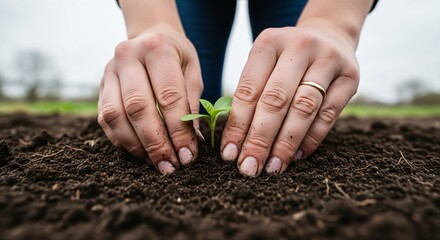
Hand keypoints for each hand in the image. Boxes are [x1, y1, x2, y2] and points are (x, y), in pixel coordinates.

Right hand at [97, 25, 202, 174]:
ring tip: (155, 163)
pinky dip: (122, 141)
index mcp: (157, 48)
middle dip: (155, 143)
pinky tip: (140, 153)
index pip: (168, 97)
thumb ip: (191, 106)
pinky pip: (105, 120)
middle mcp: (128, 56)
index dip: (178, 130)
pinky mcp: (100, 87)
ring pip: (115, 116)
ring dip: (136, 146)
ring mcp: (109, 71)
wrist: (150, 36)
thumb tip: (190, 144)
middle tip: (170, 165)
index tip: (187, 155)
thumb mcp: (192, 73)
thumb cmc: (177, 58)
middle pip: (138, 107)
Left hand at [221, 25, 359, 176]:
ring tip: (273, 167)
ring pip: (304, 108)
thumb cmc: (285, 60)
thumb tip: (235, 145)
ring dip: (286, 143)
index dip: (238, 125)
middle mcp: (299, 46)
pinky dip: (312, 139)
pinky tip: (297, 156)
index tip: (229, 154)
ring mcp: (328, 59)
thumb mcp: (264, 64)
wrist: (329, 35)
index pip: (249, 90)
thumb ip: (251, 96)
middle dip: (260, 139)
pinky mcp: (350, 77)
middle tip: (250, 167)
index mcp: (269, 42)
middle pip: (276, 100)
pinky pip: (329, 114)